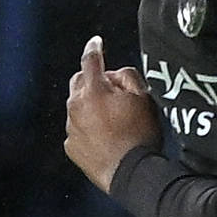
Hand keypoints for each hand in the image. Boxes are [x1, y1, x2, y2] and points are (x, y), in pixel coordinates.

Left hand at [64, 35, 159, 188]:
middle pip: (79, 82)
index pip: (90, 59)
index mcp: (94, 90)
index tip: (97, 42)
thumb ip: (128, 78)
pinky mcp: (71, 147)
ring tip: (113, 121)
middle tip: (112, 90)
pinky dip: (88, 129)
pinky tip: (106, 138)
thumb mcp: (145, 99)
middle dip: (92, 80)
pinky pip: (77, 130)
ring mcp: (71, 128)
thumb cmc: (141, 135)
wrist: (132, 174)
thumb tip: (114, 76)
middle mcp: (76, 106)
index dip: (95, 47)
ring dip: (90, 107)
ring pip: (77, 107)